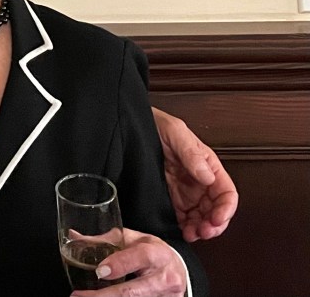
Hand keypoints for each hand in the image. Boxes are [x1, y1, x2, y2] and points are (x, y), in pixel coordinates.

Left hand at [71, 228, 186, 296]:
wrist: (176, 269)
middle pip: (132, 291)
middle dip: (103, 296)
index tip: (100, 271)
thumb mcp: (132, 239)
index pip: (140, 258)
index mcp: (157, 254)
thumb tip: (74, 236)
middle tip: (79, 296)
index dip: (120, 265)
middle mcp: (164, 278)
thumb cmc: (152, 251)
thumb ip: (104, 240)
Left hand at [152, 107, 237, 240]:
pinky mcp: (171, 198)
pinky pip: (183, 217)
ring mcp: (186, 191)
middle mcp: (200, 181)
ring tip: (191, 234)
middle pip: (216, 209)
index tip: (217, 219)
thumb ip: (191, 153)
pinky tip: (182, 232)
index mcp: (208, 166)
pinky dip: (185, 227)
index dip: (226, 208)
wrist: (132, 125)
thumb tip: (207, 176)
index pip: (226, 192)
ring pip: (201, 217)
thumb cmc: (157, 124)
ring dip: (200, 229)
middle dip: (213, 224)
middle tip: (203, 232)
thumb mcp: (175, 132)